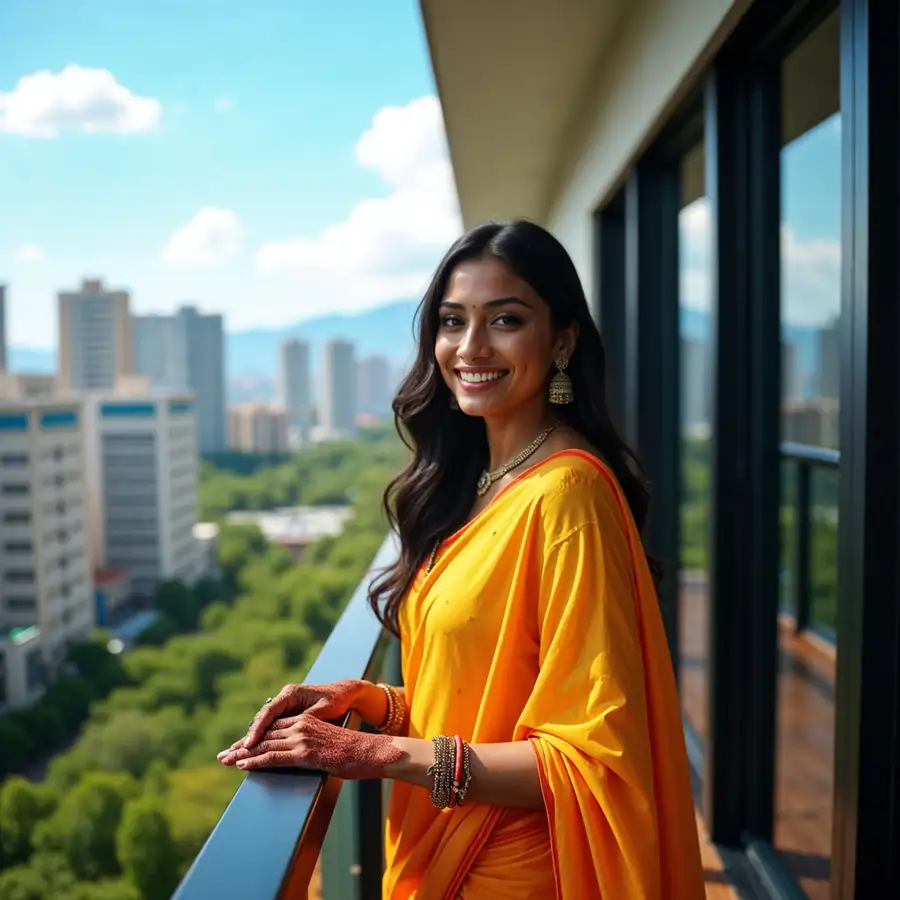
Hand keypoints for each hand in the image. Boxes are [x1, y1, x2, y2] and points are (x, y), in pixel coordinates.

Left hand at [217, 713, 401, 778]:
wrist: (369, 750)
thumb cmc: (353, 750)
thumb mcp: (328, 741)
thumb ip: (312, 743)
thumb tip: (306, 755)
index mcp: (305, 721)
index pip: (272, 728)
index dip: (252, 738)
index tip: (237, 747)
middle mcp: (300, 725)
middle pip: (264, 735)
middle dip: (241, 747)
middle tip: (222, 755)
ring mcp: (302, 738)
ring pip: (264, 745)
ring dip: (242, 755)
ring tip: (225, 761)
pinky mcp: (304, 753)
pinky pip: (274, 757)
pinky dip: (255, 762)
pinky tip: (242, 766)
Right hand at [235, 680, 364, 752]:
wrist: (343, 693)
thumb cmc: (335, 700)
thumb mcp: (324, 709)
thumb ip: (309, 717)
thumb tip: (297, 726)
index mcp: (290, 694)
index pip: (268, 712)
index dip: (258, 730)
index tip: (249, 745)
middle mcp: (283, 699)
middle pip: (259, 721)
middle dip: (244, 740)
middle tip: (227, 755)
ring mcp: (283, 708)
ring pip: (261, 727)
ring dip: (247, 743)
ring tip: (229, 757)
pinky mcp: (285, 717)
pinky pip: (268, 730)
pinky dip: (258, 742)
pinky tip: (245, 754)